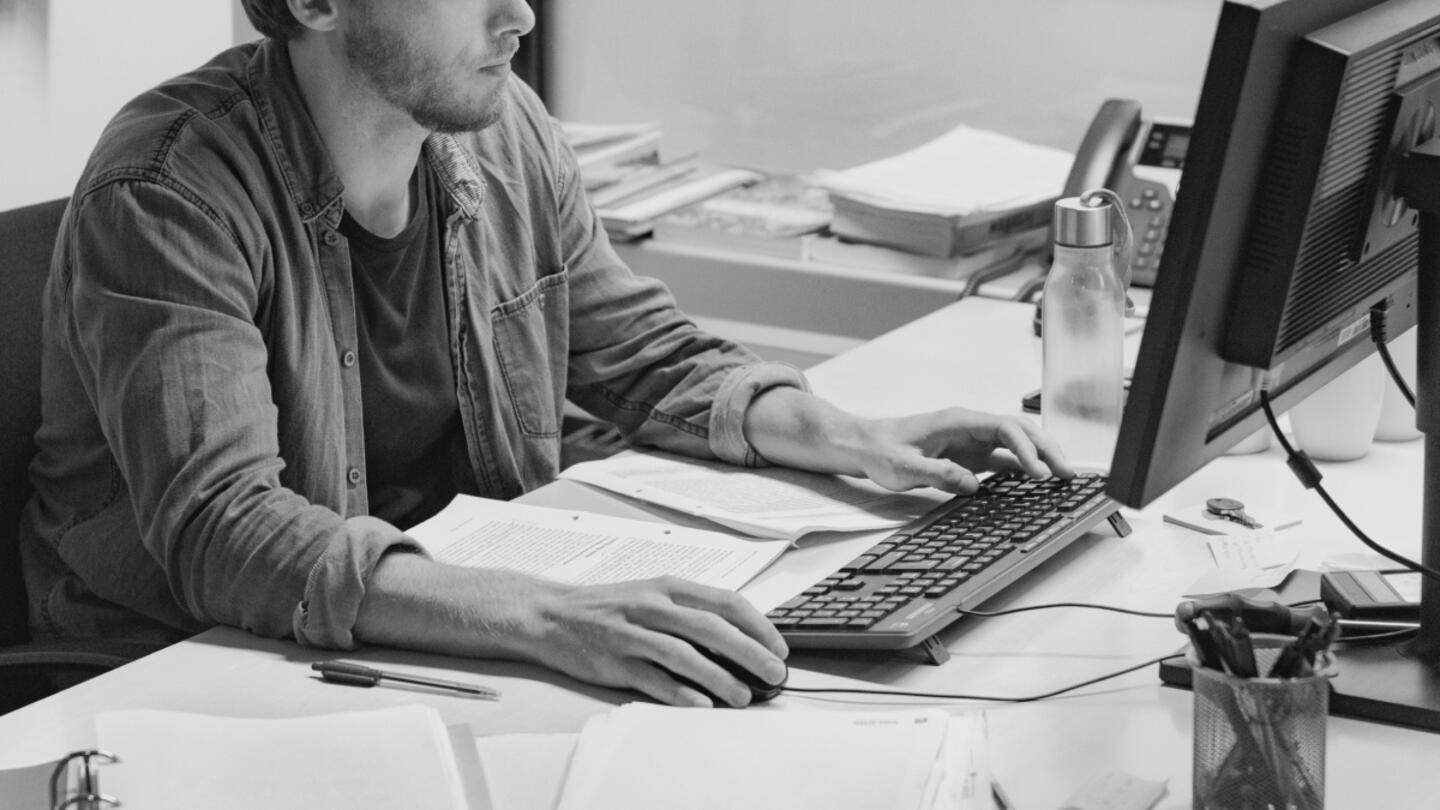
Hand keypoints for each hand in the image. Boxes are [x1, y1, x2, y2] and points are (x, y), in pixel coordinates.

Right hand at [530, 575, 788, 707]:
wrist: (551, 615)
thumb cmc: (609, 608)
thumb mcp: (651, 596)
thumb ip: (689, 613)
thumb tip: (739, 641)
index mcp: (667, 588)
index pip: (724, 601)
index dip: (757, 625)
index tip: (778, 647)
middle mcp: (652, 606)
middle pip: (710, 627)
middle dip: (749, 651)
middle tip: (773, 673)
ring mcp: (631, 634)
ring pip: (683, 654)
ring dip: (718, 677)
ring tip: (743, 696)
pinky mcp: (614, 661)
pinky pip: (653, 678)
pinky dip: (679, 692)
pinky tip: (701, 704)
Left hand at [851, 406, 1073, 493]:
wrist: (864, 444)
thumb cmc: (881, 450)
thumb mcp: (904, 467)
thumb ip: (938, 474)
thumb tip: (973, 485)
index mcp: (957, 421)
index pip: (1003, 428)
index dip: (1024, 449)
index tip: (1038, 473)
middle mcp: (969, 426)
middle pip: (1018, 431)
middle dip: (1045, 450)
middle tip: (1067, 474)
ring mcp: (971, 440)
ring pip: (1015, 443)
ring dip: (1038, 458)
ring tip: (1062, 477)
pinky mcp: (968, 454)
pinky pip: (1002, 458)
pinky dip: (1022, 467)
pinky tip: (1036, 482)